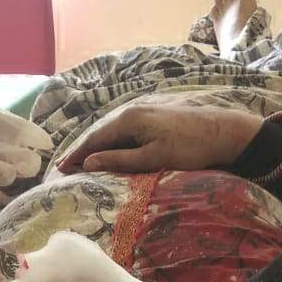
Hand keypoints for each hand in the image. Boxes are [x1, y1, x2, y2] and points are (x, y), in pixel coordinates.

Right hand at [58, 103, 261, 174]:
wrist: (223, 133)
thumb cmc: (190, 148)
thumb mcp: (152, 158)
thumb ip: (120, 160)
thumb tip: (88, 164)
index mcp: (129, 120)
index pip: (94, 139)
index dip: (75, 155)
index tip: (59, 170)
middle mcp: (132, 111)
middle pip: (100, 134)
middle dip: (82, 151)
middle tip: (64, 169)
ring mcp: (144, 113)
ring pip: (112, 134)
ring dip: (96, 149)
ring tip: (81, 165)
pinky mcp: (154, 119)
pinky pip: (124, 134)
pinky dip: (111, 145)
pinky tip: (109, 154)